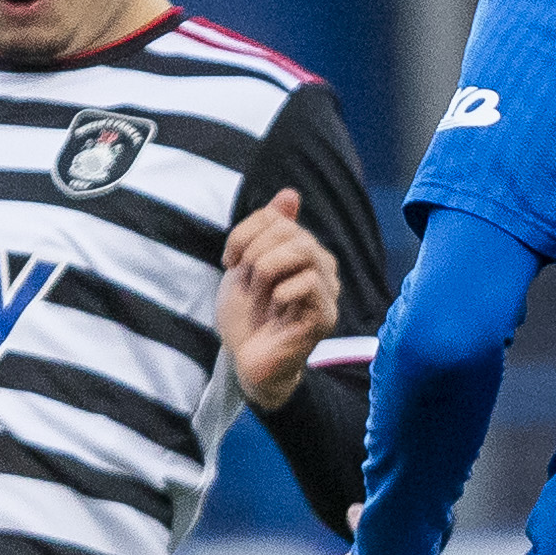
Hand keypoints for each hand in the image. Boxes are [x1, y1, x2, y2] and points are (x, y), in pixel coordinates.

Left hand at [219, 186, 339, 412]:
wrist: (245, 360)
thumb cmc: (246, 315)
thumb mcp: (245, 264)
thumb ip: (265, 229)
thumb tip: (291, 193)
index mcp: (303, 251)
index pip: (278, 219)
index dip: (245, 232)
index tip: (228, 260)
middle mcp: (321, 267)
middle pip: (293, 232)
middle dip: (256, 251)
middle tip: (243, 278)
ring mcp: (327, 292)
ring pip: (304, 251)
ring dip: (267, 269)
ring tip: (259, 292)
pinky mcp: (326, 317)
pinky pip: (309, 284)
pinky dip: (282, 292)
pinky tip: (274, 308)